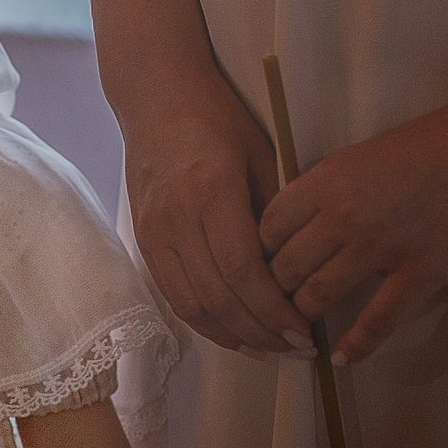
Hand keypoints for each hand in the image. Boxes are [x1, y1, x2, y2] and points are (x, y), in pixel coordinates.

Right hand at [121, 75, 316, 357]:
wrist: (155, 96)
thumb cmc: (218, 117)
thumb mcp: (261, 155)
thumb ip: (276, 214)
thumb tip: (298, 271)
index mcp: (211, 193)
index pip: (243, 272)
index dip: (273, 311)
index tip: (304, 333)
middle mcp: (177, 219)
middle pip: (218, 298)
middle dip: (260, 333)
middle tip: (295, 350)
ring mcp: (154, 232)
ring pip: (191, 305)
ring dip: (232, 336)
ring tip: (268, 350)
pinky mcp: (143, 239)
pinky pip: (173, 294)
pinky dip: (204, 321)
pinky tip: (233, 331)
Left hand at [257, 93, 447, 364]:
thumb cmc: (435, 142)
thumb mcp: (363, 155)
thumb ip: (329, 188)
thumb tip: (299, 221)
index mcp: (327, 179)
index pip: (267, 228)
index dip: (258, 253)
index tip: (259, 270)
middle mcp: (343, 215)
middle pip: (286, 267)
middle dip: (273, 292)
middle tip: (270, 310)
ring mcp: (381, 247)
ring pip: (319, 295)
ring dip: (303, 317)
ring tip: (297, 333)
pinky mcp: (422, 273)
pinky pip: (378, 320)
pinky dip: (356, 344)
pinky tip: (342, 358)